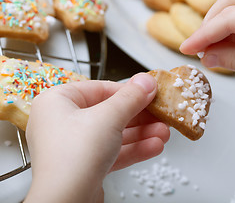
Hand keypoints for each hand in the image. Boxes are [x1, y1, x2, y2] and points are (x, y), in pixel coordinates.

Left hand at [24, 73, 169, 202]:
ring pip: (114, 134)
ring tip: (164, 133)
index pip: (101, 89)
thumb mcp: (109, 117)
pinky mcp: (85, 165)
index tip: (150, 91)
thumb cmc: (73, 156)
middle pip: (110, 112)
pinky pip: (113, 151)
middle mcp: (63, 122)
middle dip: (140, 116)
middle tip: (160, 114)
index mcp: (58, 101)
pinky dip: (134, 149)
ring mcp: (74, 145)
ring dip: (142, 134)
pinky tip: (154, 147)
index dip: (129, 91)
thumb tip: (146, 81)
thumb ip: (131, 98)